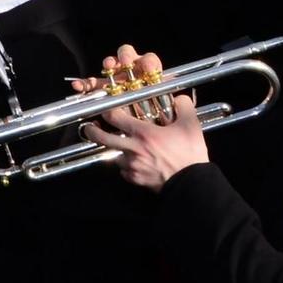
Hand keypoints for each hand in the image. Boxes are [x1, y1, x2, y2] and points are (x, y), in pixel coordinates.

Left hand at [77, 43, 203, 190]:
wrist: (192, 183)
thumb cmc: (190, 154)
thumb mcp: (191, 126)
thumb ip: (183, 108)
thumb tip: (179, 98)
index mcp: (143, 133)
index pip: (115, 117)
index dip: (107, 111)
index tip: (106, 109)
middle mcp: (132, 149)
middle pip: (102, 138)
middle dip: (92, 131)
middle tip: (90, 127)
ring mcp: (131, 165)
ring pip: (114, 156)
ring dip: (115, 151)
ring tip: (121, 147)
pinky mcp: (135, 179)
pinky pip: (124, 172)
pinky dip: (126, 167)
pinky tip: (134, 163)